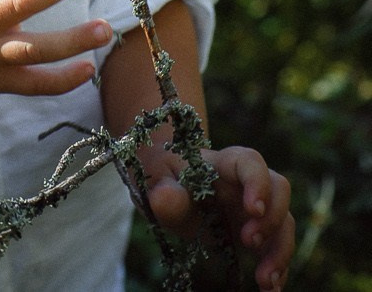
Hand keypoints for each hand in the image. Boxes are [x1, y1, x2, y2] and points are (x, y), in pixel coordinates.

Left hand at [145, 144, 293, 290]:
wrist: (166, 186)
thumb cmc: (163, 176)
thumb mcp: (156, 180)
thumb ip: (163, 191)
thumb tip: (165, 199)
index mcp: (221, 163)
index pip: (249, 161)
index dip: (258, 183)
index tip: (253, 211)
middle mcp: (244, 183)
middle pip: (278, 189)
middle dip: (272, 218)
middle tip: (249, 242)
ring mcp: (253, 207)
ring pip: (284, 221)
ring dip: (280, 251)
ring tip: (265, 281)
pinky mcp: (257, 231)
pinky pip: (277, 246)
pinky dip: (279, 267)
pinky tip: (270, 288)